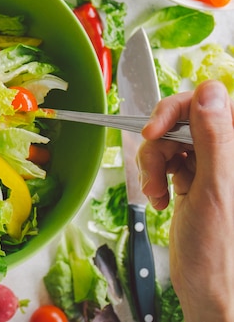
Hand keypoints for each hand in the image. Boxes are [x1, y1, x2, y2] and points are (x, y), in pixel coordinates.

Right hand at [138, 80, 233, 321]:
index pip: (214, 105)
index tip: (155, 129)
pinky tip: (159, 198)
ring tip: (155, 191)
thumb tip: (209, 92)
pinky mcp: (196, 181)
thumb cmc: (220, 251)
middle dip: (161, 143)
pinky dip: (156, 177)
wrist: (209, 288)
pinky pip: (169, 162)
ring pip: (173, 141)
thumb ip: (215, 137)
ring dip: (155, 163)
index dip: (180, 110)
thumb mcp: (214, 188)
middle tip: (153, 168)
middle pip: (187, 121)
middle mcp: (231, 156)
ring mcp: (213, 168)